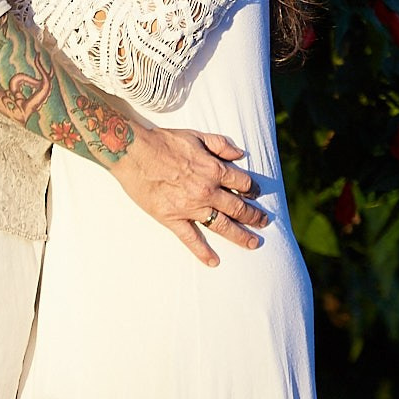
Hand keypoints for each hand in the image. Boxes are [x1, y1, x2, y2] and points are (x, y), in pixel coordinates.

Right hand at [108, 124, 268, 265]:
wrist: (134, 152)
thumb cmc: (164, 142)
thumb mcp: (197, 136)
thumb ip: (221, 145)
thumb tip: (240, 154)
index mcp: (214, 170)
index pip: (243, 183)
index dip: (252, 189)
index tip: (256, 194)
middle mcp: (207, 191)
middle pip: (238, 208)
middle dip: (254, 216)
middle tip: (264, 223)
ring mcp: (191, 207)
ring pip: (222, 225)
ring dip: (240, 235)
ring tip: (253, 243)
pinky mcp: (172, 219)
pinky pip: (191, 239)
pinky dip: (203, 252)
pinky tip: (214, 261)